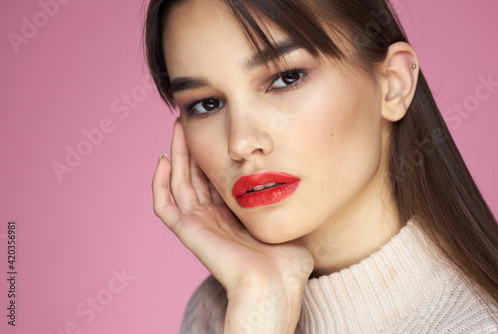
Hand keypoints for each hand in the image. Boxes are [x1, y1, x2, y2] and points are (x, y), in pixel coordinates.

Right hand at [152, 120, 313, 332]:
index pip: (216, 179)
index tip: (215, 131)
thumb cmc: (286, 261)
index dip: (212, 155)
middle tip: (190, 122)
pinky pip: (164, 205)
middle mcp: (213, 218)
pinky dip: (160, 183)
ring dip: (176, 154)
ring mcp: (198, 224)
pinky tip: (164, 158)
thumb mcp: (285, 221)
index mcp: (233, 216)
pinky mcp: (187, 231)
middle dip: (193, 148)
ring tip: (178, 127)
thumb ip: (282, 201)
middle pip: (195, 176)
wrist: (274, 284)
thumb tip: (291, 177)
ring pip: (179, 183)